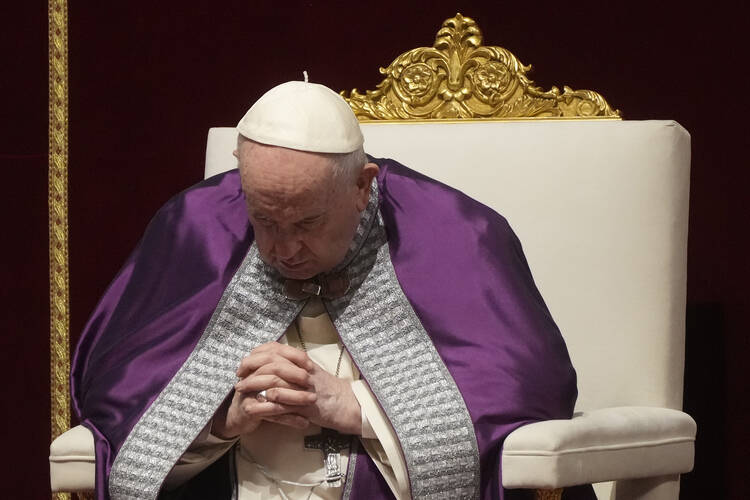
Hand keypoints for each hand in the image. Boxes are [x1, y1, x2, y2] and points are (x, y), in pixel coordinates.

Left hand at [230, 342, 361, 434]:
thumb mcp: (310, 372)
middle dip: (251, 366)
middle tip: (238, 374)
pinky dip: (265, 403)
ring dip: (254, 384)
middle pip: (272, 361)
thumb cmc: (327, 389)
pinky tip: (253, 404)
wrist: (347, 404)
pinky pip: (282, 403)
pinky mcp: (305, 405)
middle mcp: (303, 370)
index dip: (257, 353)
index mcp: (303, 361)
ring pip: (275, 380)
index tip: (245, 360)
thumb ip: (293, 365)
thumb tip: (271, 360)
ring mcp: (304, 387)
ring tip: (241, 389)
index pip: (276, 349)